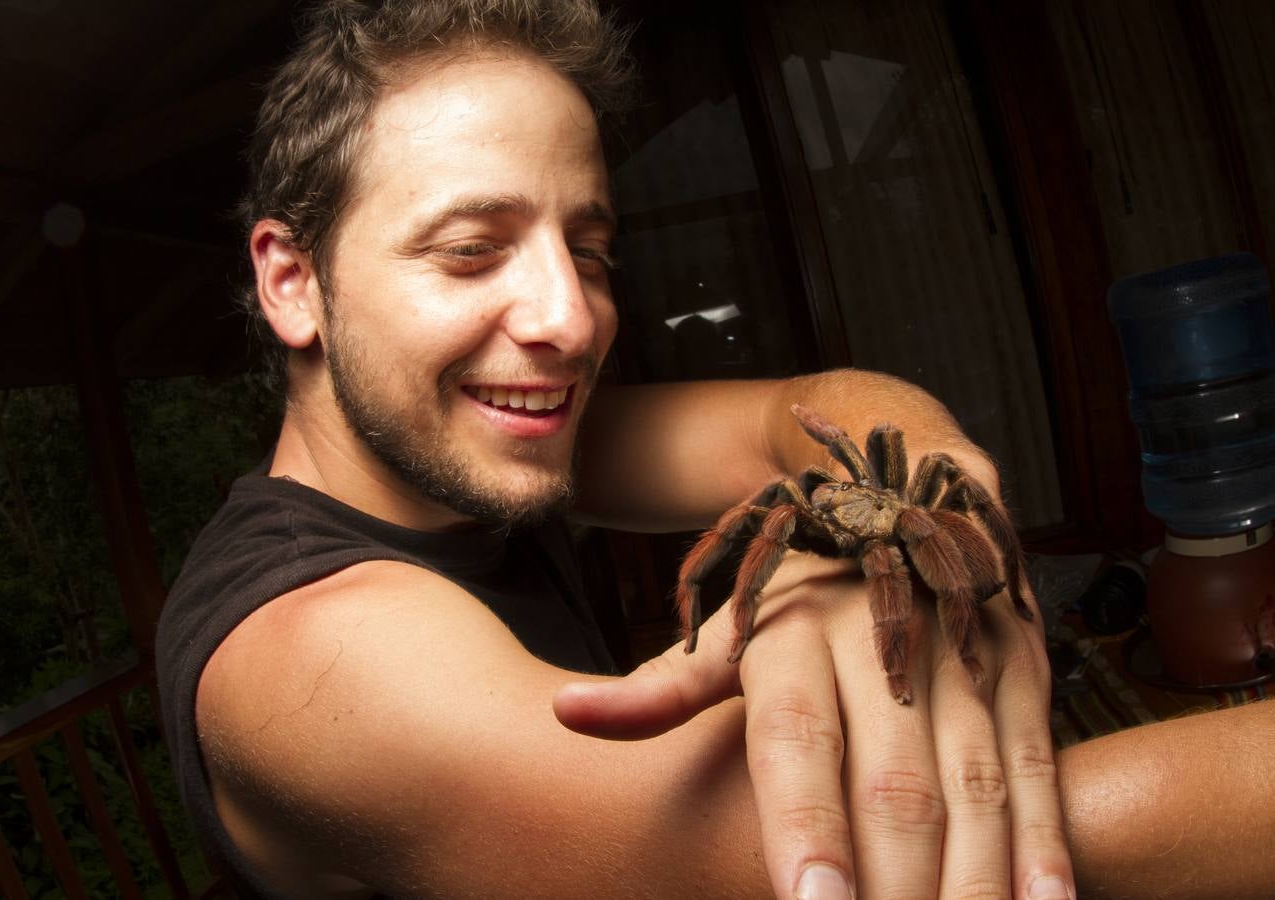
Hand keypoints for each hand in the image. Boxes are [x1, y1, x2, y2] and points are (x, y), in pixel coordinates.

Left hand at [554, 551, 1073, 898]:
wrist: (891, 491)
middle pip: (894, 780)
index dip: (806, 827)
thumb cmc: (791, 591)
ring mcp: (958, 652)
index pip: (797, 743)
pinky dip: (1044, 843)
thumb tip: (565, 714)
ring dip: (972, 880)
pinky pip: (1036, 764)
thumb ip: (660, 687)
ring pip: (974, 783)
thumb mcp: (723, 627)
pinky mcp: (1017, 665)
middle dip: (895, 882)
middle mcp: (878, 641)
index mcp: (793, 636)